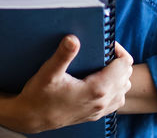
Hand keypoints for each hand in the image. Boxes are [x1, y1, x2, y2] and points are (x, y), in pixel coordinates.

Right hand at [5, 35, 132, 133]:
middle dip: (119, 61)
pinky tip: (102, 82)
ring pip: (124, 90)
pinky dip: (115, 89)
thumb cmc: (38, 95)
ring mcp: (99, 111)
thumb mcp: (48, 73)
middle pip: (126, 76)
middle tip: (104, 51)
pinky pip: (116, 101)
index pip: (124, 65)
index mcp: (96, 89)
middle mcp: (102, 102)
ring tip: (104, 64)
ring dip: (119, 76)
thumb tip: (73, 38)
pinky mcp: (95, 115)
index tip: (107, 44)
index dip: (119, 50)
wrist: (30, 118)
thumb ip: (63, 55)